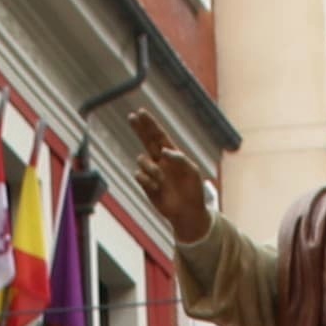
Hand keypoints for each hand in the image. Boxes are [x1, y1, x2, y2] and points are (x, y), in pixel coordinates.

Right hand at [128, 111, 211, 244]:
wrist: (188, 213)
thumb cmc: (194, 191)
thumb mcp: (192, 172)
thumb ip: (179, 159)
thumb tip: (163, 151)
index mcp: (172, 155)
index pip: (159, 136)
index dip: (150, 124)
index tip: (142, 112)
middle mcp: (160, 161)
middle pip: (146, 140)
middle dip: (139, 128)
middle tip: (131, 116)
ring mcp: (152, 173)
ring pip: (142, 160)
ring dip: (150, 168)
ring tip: (161, 179)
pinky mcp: (147, 185)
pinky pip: (139, 176)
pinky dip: (147, 181)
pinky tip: (156, 188)